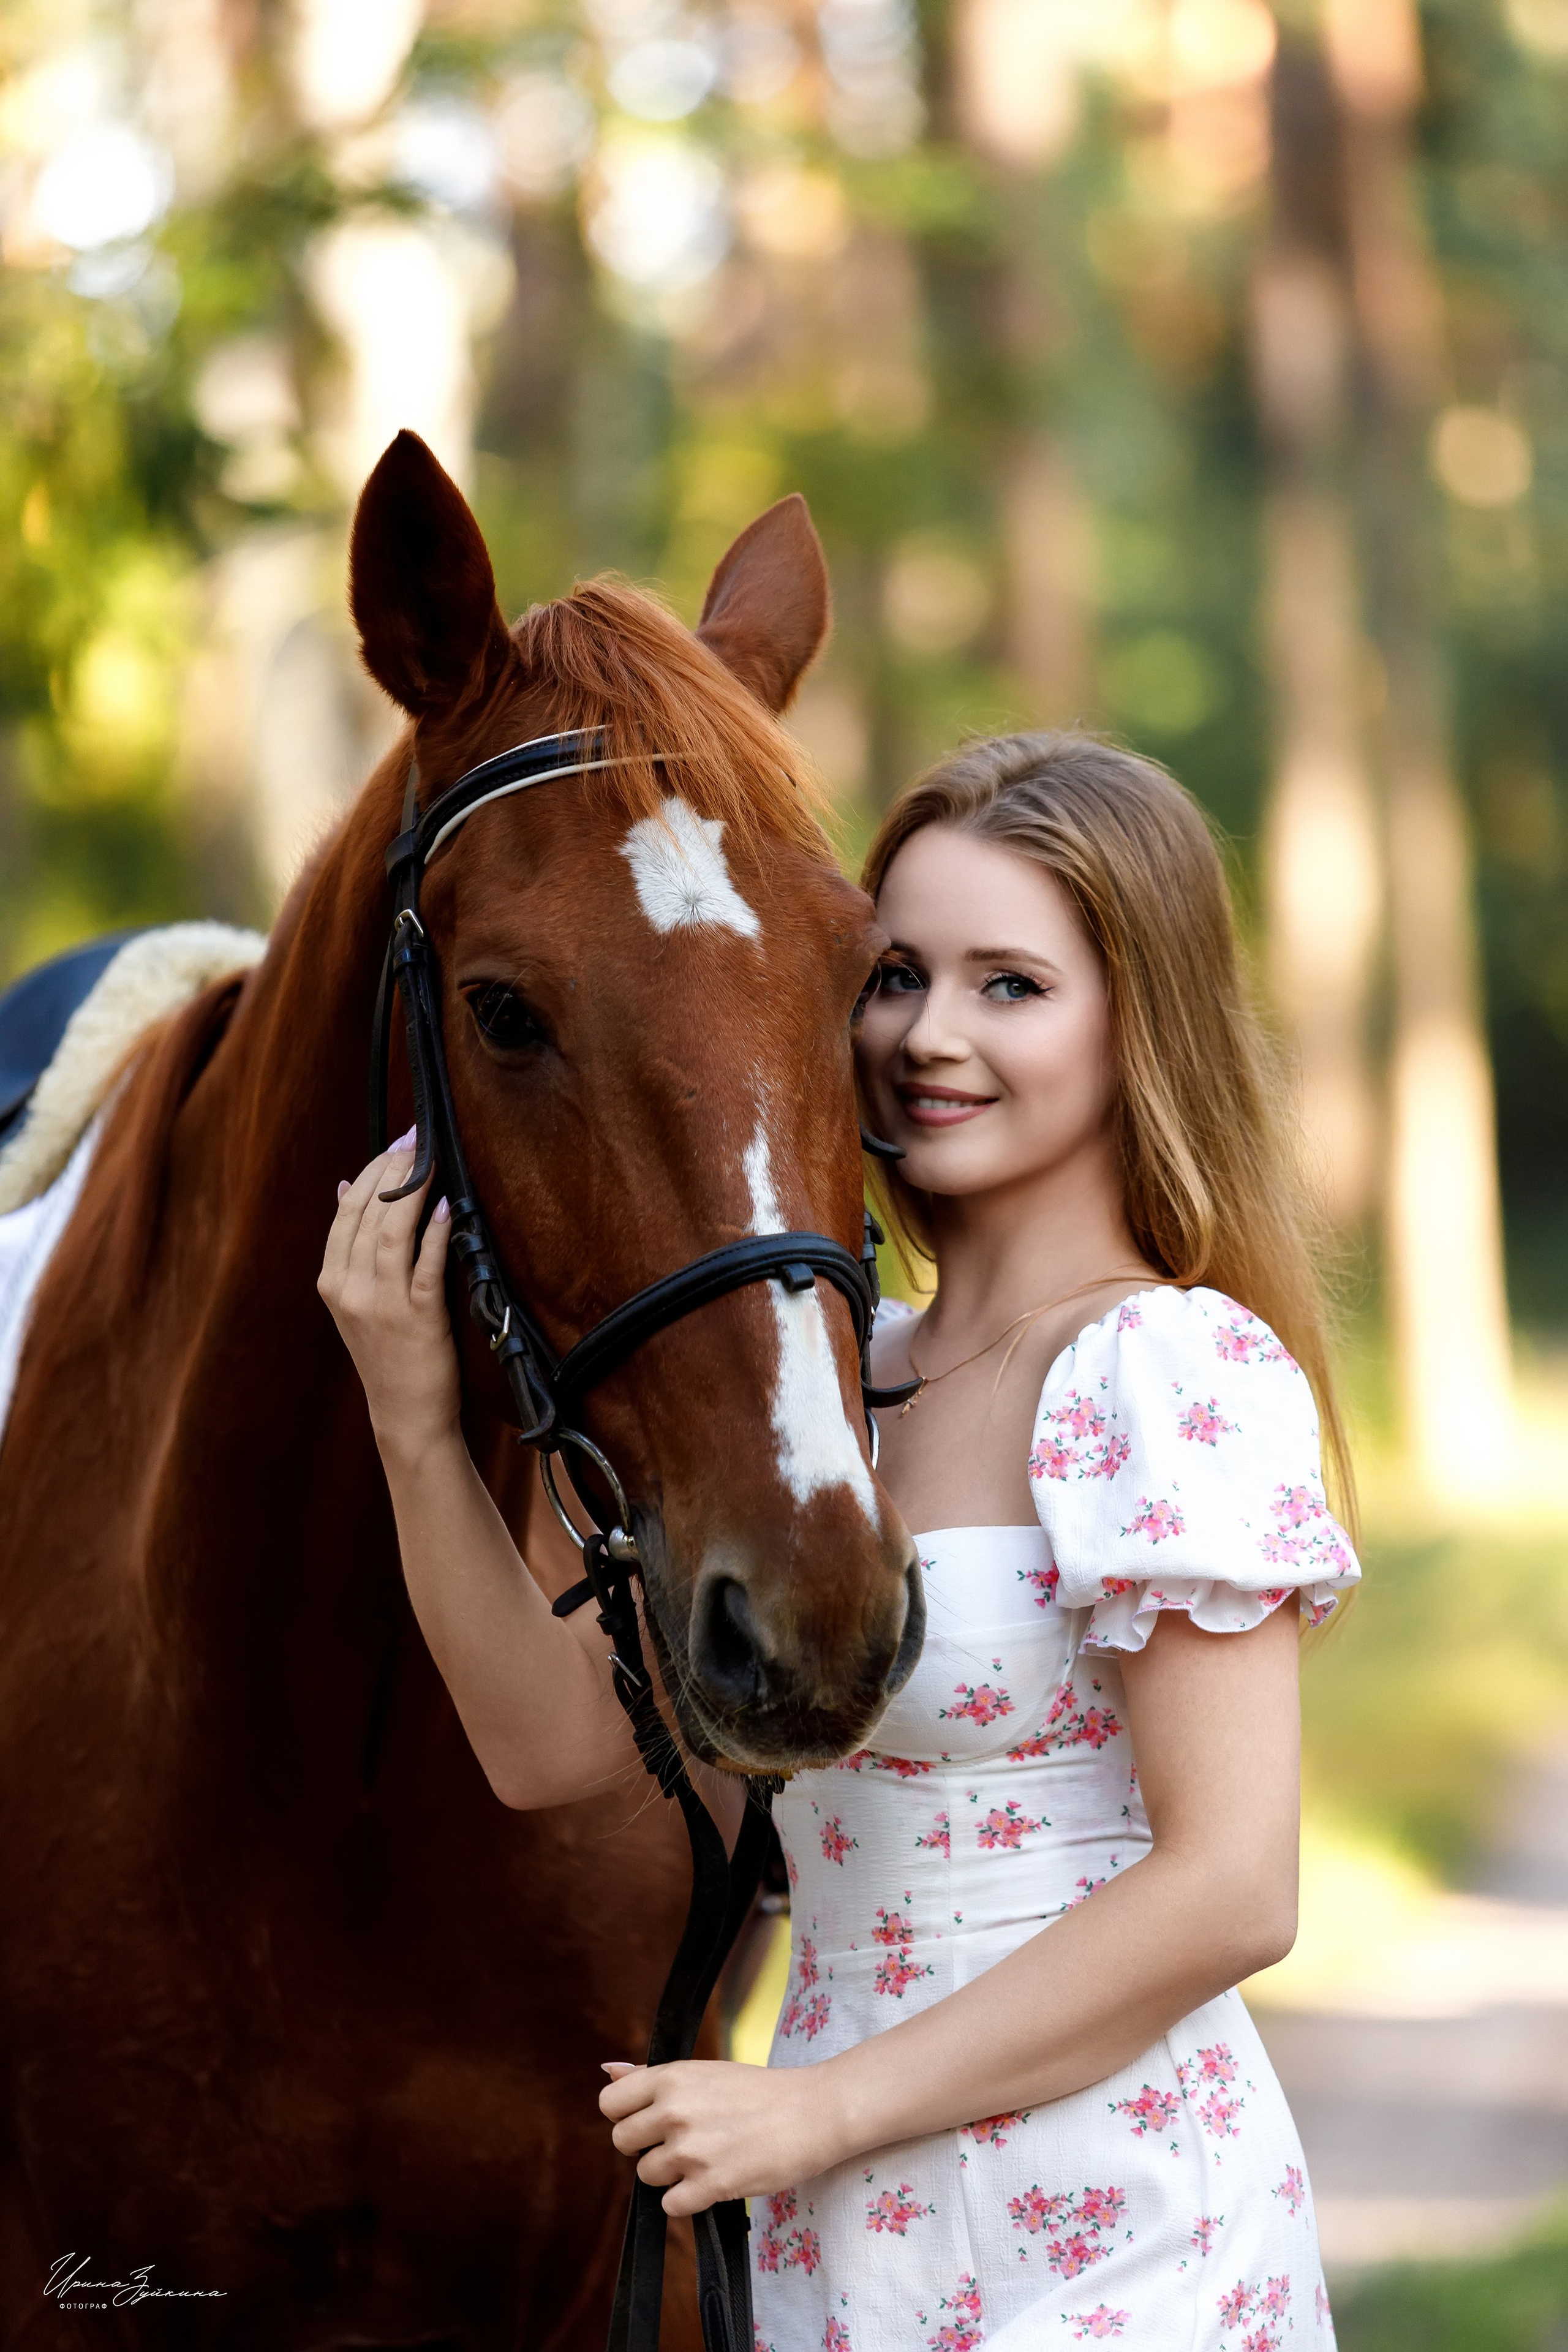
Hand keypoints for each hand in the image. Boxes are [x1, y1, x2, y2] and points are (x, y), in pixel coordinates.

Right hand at [317, 1131, 459, 1453]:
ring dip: (413, 1190)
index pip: (347, 1212)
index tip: (398, 1142)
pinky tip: (446, 1205)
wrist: (404, 1413)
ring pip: (391, 1233)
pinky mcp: (417, 1320)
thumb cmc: (387, 1351)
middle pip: (367, 1215)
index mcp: (331, 1281)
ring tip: (431, 1160)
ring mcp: (381, 1305)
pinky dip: (435, 1232)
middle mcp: (349, 1290)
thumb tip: (346, 1186)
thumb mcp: (354, 1298)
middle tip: (417, 1139)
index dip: (374, 1170)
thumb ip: (350, 1246)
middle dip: (393, 1170)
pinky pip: (426, 1267)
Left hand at [598, 2058, 847, 2216]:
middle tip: (680, 2142)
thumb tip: (607, 2071)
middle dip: (646, 2147)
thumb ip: (652, 2076)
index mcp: (672, 2077)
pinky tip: (713, 2181)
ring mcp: (692, 2150)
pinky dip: (689, 2200)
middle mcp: (675, 2111)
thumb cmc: (759, 2091)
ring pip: (646, 2175)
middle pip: (622, 2142)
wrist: (813, 2112)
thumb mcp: (704, 2071)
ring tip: (705, 2158)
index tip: (649, 2120)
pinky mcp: (711, 2185)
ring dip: (671, 2174)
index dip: (626, 2115)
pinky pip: (670, 2206)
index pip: (609, 2103)